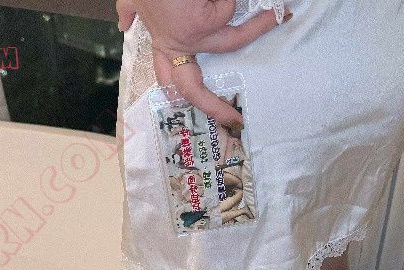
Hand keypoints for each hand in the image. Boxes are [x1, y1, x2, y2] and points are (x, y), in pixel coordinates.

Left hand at [117, 0, 290, 129]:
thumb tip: (124, 22)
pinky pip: (227, 10)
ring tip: (279, 14)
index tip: (204, 113)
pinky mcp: (199, 23)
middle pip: (194, 89)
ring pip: (230, 39)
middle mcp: (173, 45)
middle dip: (216, 109)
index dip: (189, 100)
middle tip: (236, 123)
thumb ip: (131, 8)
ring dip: (259, 25)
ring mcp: (188, 36)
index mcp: (161, 41)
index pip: (172, 81)